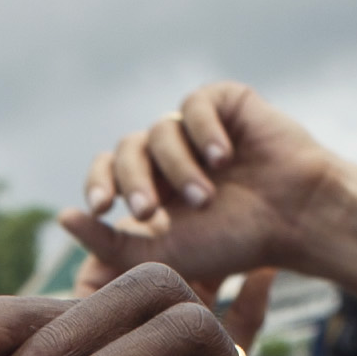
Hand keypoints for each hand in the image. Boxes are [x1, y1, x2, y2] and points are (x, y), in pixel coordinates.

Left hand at [58, 84, 344, 294]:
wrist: (296, 218)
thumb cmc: (233, 242)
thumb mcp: (162, 252)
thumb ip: (109, 242)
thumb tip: (61, 217)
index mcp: (152, 187)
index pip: (106, 172)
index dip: (99, 184)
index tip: (104, 208)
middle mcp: (170, 154)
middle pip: (127, 150)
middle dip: (135, 182)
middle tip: (155, 211)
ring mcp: (197, 127)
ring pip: (159, 132)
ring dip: (178, 167)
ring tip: (206, 196)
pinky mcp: (225, 103)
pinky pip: (193, 105)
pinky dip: (204, 131)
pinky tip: (225, 157)